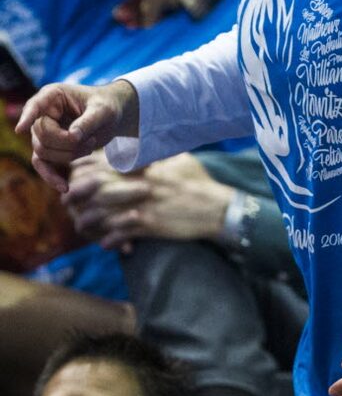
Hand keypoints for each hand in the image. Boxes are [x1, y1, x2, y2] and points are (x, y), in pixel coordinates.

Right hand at [16, 80, 138, 191]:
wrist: (112, 116)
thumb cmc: (106, 106)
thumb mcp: (103, 111)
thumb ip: (88, 121)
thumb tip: (72, 136)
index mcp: (53, 96)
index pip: (35, 105)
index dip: (27, 117)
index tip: (20, 129)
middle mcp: (43, 113)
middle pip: (42, 137)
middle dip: (68, 144)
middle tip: (92, 139)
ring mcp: (43, 132)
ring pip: (44, 153)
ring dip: (70, 155)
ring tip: (90, 144)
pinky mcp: (50, 148)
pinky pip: (42, 165)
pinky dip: (51, 177)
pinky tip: (64, 188)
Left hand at [65, 153, 232, 251]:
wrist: (217, 207)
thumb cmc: (199, 182)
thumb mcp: (179, 160)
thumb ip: (157, 156)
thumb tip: (141, 152)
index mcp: (144, 166)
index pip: (103, 164)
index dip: (83, 170)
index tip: (75, 178)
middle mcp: (139, 183)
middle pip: (94, 187)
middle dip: (77, 196)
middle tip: (70, 205)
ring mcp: (143, 204)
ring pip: (101, 212)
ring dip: (88, 222)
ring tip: (84, 228)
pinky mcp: (150, 224)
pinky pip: (119, 232)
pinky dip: (109, 239)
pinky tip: (106, 244)